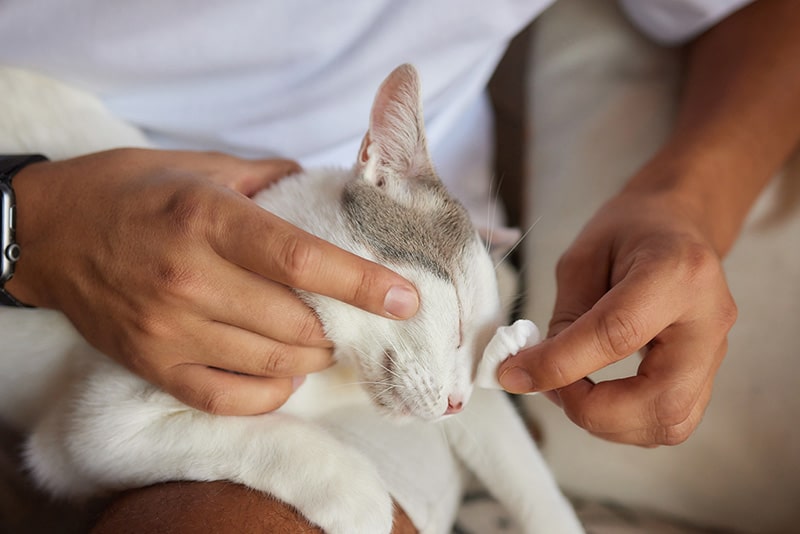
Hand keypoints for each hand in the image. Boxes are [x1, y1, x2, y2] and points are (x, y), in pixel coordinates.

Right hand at [8, 149, 418, 414]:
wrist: (46, 231)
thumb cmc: (128, 191)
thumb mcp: (198, 165)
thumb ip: (269, 177)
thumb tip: (327, 190)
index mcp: (207, 218)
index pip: (300, 259)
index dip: (361, 281)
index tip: (404, 297)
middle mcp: (189, 278)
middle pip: (296, 323)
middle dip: (342, 326)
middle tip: (358, 316)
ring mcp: (169, 329)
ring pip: (272, 365)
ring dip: (313, 357)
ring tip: (323, 340)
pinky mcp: (152, 364)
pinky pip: (228, 399)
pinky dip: (270, 394)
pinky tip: (283, 374)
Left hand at [498, 188, 736, 445]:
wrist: (678, 224)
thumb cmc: (630, 231)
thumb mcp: (582, 258)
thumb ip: (565, 318)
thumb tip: (534, 371)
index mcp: (676, 274)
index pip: (616, 335)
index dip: (558, 363)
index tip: (513, 373)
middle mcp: (708, 320)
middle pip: (660, 399)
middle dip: (593, 410)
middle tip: (551, 387)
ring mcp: (716, 352)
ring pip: (670, 423)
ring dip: (608, 423)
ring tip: (571, 390)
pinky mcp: (708, 374)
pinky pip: (671, 421)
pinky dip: (625, 422)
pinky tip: (597, 396)